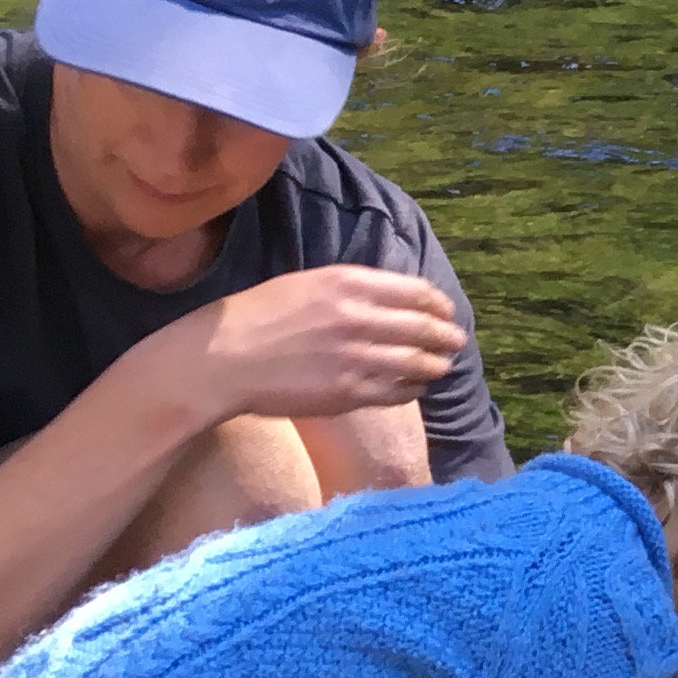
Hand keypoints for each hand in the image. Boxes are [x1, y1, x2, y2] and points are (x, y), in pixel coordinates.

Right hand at [145, 265, 464, 428]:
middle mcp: (359, 318)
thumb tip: (392, 296)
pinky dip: (413, 388)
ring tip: (442, 364)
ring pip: (418, 362)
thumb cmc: (257, 317)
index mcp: (348, 284)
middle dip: (447, 335)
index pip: (417, 292)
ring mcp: (357, 357)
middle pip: (425, 328)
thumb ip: (351, 288)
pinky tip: (414, 386)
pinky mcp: (350, 393)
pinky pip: (398, 391)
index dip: (438, 304)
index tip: (445, 311)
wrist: (221, 358)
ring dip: (436, 364)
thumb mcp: (306, 284)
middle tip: (456, 340)